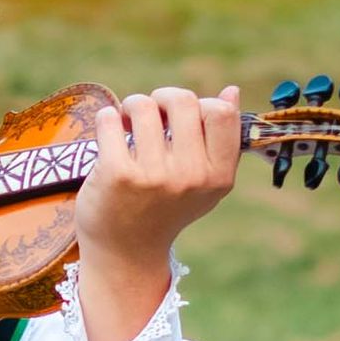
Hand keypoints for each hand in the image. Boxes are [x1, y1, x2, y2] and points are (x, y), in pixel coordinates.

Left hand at [61, 82, 243, 340]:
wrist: (124, 250)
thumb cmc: (164, 207)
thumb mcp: (204, 182)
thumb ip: (222, 139)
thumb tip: (232, 90)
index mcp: (218, 176)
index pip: (222, 113)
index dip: (200, 105)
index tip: (182, 120)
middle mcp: (191, 177)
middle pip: (183, 100)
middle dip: (163, 98)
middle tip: (151, 115)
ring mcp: (154, 176)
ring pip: (144, 105)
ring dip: (133, 106)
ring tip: (128, 122)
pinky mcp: (118, 174)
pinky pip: (111, 120)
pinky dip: (107, 119)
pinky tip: (110, 134)